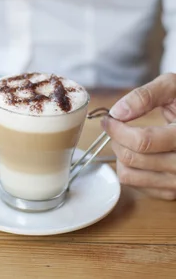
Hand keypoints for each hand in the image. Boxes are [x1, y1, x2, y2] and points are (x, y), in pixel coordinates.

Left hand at [101, 73, 175, 200]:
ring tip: (126, 139)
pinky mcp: (172, 192)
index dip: (117, 129)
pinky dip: (129, 169)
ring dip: (120, 155)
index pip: (142, 141)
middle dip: (117, 139)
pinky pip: (137, 186)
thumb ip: (146, 96)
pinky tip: (137, 152)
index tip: (109, 119)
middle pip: (132, 158)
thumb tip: (118, 112)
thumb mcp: (173, 87)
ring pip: (129, 175)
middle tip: (117, 126)